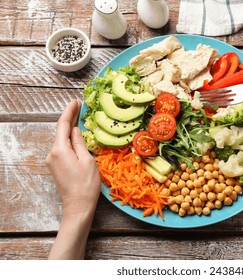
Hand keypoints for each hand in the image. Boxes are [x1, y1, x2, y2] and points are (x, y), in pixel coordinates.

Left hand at [46, 99, 99, 219]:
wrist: (78, 206)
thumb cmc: (86, 185)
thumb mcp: (88, 160)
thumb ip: (80, 142)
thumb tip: (75, 130)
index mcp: (59, 150)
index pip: (63, 125)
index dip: (70, 111)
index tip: (76, 101)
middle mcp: (52, 153)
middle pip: (61, 132)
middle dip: (70, 119)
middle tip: (80, 107)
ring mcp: (52, 161)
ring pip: (62, 141)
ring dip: (70, 130)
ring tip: (82, 120)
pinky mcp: (55, 167)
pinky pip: (62, 149)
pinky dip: (70, 141)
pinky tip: (78, 137)